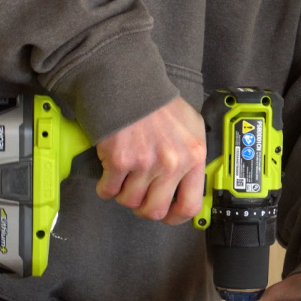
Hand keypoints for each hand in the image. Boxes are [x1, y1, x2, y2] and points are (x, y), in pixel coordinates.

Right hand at [95, 96, 206, 224]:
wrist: (128, 83)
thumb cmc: (156, 104)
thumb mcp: (190, 128)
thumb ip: (191, 157)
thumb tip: (190, 186)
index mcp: (194, 156)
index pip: (191, 204)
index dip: (175, 216)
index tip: (167, 215)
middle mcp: (173, 162)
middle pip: (155, 210)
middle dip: (143, 207)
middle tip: (138, 196)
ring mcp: (146, 163)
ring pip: (130, 201)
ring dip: (123, 193)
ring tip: (124, 177)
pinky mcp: (120, 161)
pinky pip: (109, 190)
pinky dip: (106, 186)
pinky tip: (109, 173)